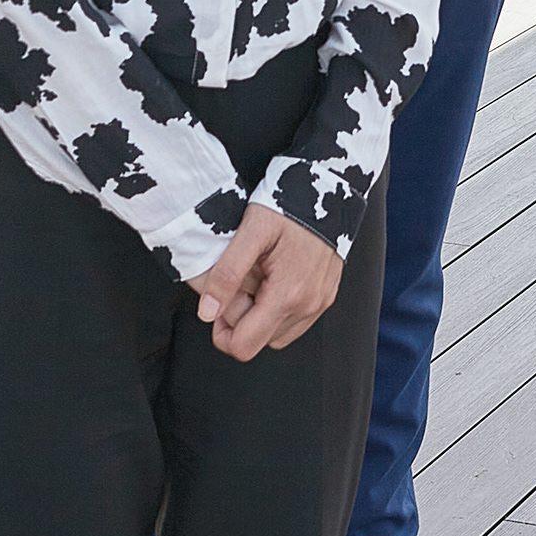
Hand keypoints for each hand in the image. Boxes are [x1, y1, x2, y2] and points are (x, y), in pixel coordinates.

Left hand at [192, 202, 343, 360]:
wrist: (328, 189)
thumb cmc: (289, 205)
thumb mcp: (251, 232)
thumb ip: (227, 274)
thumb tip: (207, 312)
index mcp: (287, 294)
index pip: (244, 346)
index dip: (222, 333)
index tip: (218, 306)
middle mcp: (307, 305)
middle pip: (259, 342)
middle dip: (241, 322)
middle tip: (239, 285)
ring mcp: (319, 303)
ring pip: (277, 336)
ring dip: (260, 318)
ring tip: (257, 281)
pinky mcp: (326, 296)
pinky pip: (295, 322)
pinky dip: (278, 310)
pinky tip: (274, 281)